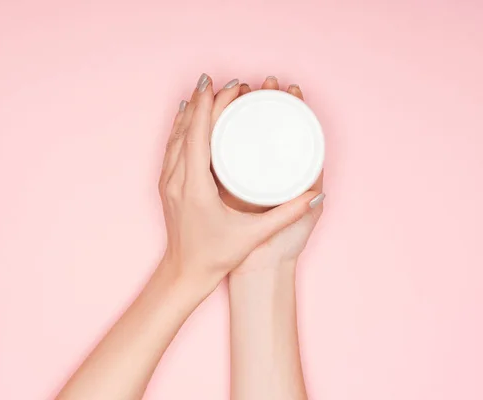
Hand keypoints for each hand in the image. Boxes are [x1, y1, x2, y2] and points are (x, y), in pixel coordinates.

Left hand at [158, 74, 321, 289]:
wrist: (184, 272)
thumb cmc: (215, 256)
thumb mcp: (254, 235)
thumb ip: (286, 215)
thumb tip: (315, 194)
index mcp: (195, 187)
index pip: (198, 135)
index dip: (209, 107)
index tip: (224, 85)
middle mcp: (176, 179)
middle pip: (187, 129)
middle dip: (205, 102)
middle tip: (226, 83)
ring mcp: (168, 182)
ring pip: (175, 136)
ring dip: (191, 112)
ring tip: (207, 92)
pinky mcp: (168, 185)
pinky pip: (171, 147)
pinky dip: (181, 127)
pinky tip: (187, 116)